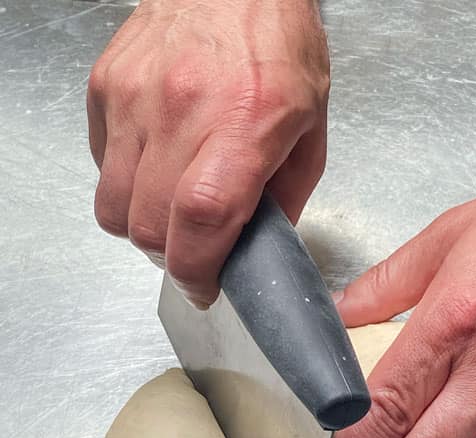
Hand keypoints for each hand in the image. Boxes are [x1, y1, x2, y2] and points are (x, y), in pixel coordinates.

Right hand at [87, 0, 328, 305]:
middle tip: (196, 253)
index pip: (200, 219)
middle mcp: (181, 111)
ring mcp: (135, 98)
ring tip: (175, 213)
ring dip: (143, 226)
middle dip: (172, 257)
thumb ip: (286, 199)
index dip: (197, 270)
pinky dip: (126, 183)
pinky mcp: (106, 87)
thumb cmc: (279, 48)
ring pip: (114, 204)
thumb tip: (259, 249)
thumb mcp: (310, 132)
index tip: (207, 287)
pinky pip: (101, 165)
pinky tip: (160, 167)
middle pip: (149, 224)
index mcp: (244, 126)